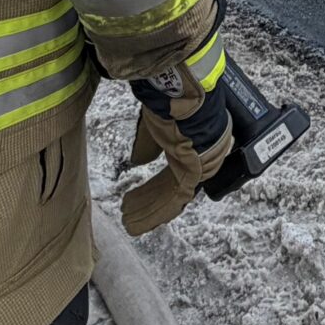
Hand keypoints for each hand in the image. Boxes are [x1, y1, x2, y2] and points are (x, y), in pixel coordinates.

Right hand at [119, 104, 233, 236]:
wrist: (186, 100)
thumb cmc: (172, 108)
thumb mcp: (154, 129)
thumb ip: (146, 146)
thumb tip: (137, 161)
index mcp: (184, 150)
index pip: (166, 179)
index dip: (149, 192)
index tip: (133, 199)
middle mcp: (192, 163)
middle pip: (166, 191)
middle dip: (146, 205)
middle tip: (128, 216)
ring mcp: (196, 170)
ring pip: (169, 199)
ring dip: (148, 213)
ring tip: (130, 224)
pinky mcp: (194, 175)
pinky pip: (175, 201)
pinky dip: (157, 213)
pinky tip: (142, 223)